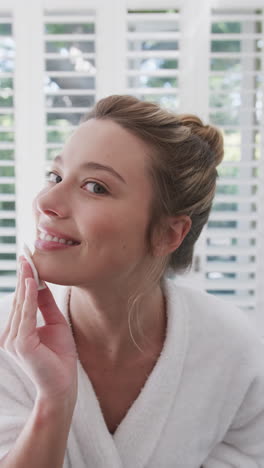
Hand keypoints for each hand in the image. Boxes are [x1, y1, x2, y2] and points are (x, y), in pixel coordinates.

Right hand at [0, 257, 77, 402]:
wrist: (64, 386)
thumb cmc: (60, 357)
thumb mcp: (54, 324)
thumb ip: (45, 305)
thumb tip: (40, 283)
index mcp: (16, 330)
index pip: (21, 299)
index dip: (25, 278)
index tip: (28, 257)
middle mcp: (10, 334)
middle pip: (20, 298)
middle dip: (24, 275)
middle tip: (27, 252)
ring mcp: (13, 340)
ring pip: (22, 304)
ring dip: (26, 281)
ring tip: (30, 261)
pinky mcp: (21, 344)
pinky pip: (27, 315)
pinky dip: (29, 298)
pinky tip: (33, 282)